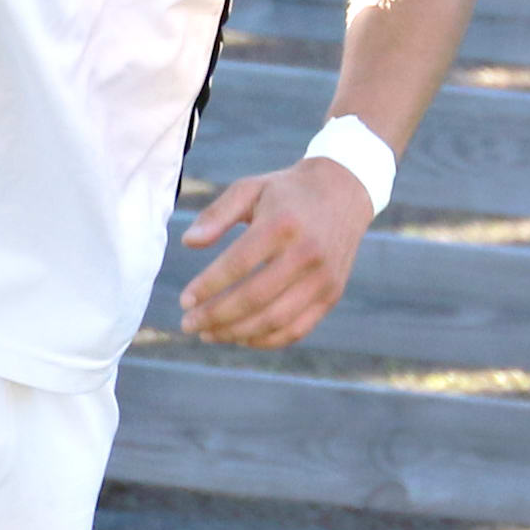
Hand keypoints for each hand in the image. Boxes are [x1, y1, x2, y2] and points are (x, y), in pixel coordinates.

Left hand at [176, 157, 371, 348]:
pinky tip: (240, 337)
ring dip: (236, 333)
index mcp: (282, 224)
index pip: (238, 264)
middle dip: (216, 316)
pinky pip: (297, 329)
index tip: (184, 301)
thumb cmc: (285, 192)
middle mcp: (307, 253)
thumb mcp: (249, 189)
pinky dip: (266, 340)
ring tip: (207, 334)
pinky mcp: (332, 294)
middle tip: (188, 324)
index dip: (208, 287)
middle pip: (255, 298)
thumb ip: (215, 214)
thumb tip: (188, 243)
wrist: (344, 191)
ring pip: (275, 320)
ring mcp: (323, 278)